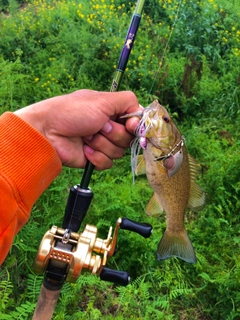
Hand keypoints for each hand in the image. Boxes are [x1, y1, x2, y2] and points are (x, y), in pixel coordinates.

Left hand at [14, 89, 140, 169]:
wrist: (48, 131)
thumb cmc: (73, 111)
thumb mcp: (103, 100)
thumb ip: (128, 102)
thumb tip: (142, 114)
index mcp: (112, 111)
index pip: (136, 121)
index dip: (135, 126)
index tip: (129, 125)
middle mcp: (109, 127)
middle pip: (128, 139)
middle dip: (112, 133)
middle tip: (97, 126)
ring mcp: (102, 144)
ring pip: (119, 152)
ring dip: (101, 144)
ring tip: (86, 136)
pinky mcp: (95, 159)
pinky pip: (107, 163)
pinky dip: (95, 156)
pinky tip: (84, 149)